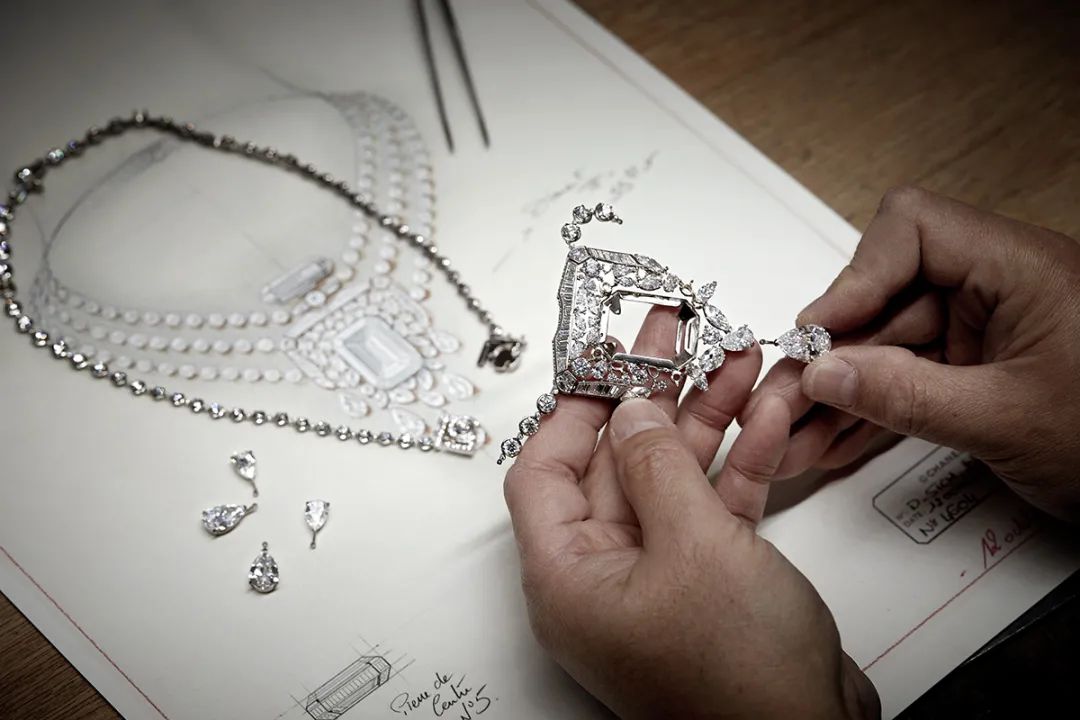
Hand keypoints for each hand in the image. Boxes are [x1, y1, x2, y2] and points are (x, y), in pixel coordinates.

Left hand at [504, 308, 878, 719]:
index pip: (543, 471)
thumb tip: (631, 413)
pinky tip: (768, 415)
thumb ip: (656, 468)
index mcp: (568, 576)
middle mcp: (604, 576)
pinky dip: (739, 461)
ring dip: (707, 418)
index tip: (605, 358)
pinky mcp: (708, 581)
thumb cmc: (741, 682)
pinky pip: (712, 505)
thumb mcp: (694, 547)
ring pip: (672, 476)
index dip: (573, 408)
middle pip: (615, 462)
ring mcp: (658, 578)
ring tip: (737, 358)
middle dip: (654, 394)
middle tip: (675, 337)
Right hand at [747, 187, 1079, 519]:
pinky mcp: (979, 374)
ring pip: (889, 350)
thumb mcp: (1007, 421)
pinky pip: (909, 383)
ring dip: (840, 396)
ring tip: (794, 438)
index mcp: (1022, 269)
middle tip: (784, 402)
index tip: (824, 331)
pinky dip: (872, 413)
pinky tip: (832, 444)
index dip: (858, 275)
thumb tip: (827, 373)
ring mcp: (986, 335)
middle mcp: (999, 291)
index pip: (915, 229)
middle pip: (887, 299)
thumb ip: (907, 395)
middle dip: (832, 357)